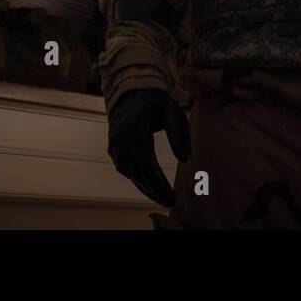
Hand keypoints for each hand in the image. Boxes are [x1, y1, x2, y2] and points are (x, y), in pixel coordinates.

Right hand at [107, 88, 190, 206]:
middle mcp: (122, 144)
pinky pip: (129, 172)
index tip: (174, 197)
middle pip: (141, 175)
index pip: (148, 165)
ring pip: (134, 176)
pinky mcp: (115, 153)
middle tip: (172, 203)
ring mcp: (116, 150)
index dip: (160, 184)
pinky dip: (141, 182)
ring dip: (149, 190)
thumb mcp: (171, 111)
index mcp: (136, 131)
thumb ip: (179, 134)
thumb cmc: (155, 104)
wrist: (130, 97)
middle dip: (157, 192)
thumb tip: (185, 159)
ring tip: (166, 200)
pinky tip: (152, 189)